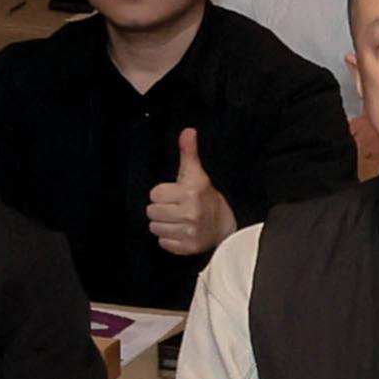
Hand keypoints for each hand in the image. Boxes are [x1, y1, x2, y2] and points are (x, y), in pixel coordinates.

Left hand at [142, 130, 228, 262]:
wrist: (226, 225)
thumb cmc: (206, 198)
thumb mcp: (196, 174)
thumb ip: (188, 153)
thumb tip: (187, 131)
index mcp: (190, 192)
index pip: (154, 194)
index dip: (163, 193)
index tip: (175, 194)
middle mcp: (189, 213)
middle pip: (152, 211)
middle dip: (161, 208)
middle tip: (176, 208)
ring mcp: (189, 232)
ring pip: (155, 228)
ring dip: (164, 224)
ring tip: (178, 219)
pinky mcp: (187, 247)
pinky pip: (163, 243)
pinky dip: (169, 239)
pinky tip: (180, 231)